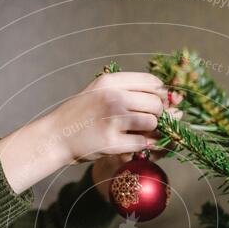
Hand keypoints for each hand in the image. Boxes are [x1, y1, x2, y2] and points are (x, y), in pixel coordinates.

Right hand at [0, 73, 179, 193]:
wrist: (55, 136)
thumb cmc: (80, 115)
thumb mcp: (100, 92)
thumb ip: (130, 92)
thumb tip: (173, 101)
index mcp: (111, 81)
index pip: (152, 82)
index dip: (160, 94)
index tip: (155, 103)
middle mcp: (113, 97)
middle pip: (156, 103)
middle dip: (157, 114)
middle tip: (145, 122)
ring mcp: (112, 120)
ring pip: (152, 122)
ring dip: (149, 130)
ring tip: (135, 132)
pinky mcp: (111, 142)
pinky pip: (142, 142)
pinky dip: (141, 145)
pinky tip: (131, 143)